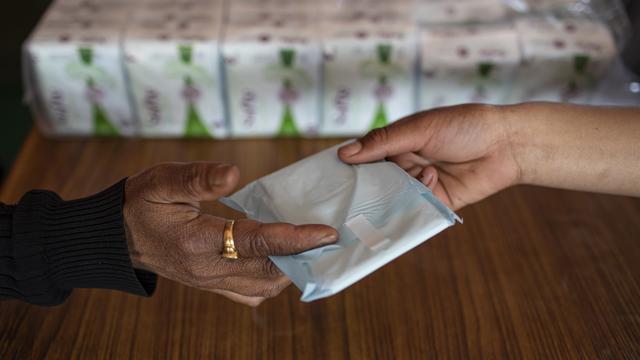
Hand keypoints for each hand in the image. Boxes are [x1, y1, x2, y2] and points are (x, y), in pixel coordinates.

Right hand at [123, 162, 337, 305]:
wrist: (116, 238)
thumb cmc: (139, 204)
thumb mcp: (161, 181)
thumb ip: (197, 177)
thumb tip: (234, 174)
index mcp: (195, 242)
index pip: (255, 243)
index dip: (293, 238)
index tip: (325, 232)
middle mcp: (206, 270)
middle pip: (268, 270)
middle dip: (302, 255)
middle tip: (328, 236)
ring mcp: (209, 283)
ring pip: (263, 286)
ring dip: (291, 268)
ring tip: (313, 246)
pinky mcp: (211, 285)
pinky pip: (251, 292)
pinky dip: (273, 279)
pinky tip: (283, 261)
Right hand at [338, 104, 520, 209]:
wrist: (507, 144)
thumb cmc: (464, 125)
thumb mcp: (419, 129)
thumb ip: (383, 142)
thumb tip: (345, 153)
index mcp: (397, 144)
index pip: (365, 158)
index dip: (350, 168)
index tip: (330, 178)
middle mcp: (405, 166)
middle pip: (377, 183)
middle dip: (369, 188)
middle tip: (351, 196)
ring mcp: (420, 185)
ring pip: (394, 198)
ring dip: (397, 193)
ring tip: (402, 183)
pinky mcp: (436, 203)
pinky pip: (417, 210)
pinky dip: (415, 204)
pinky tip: (427, 185)